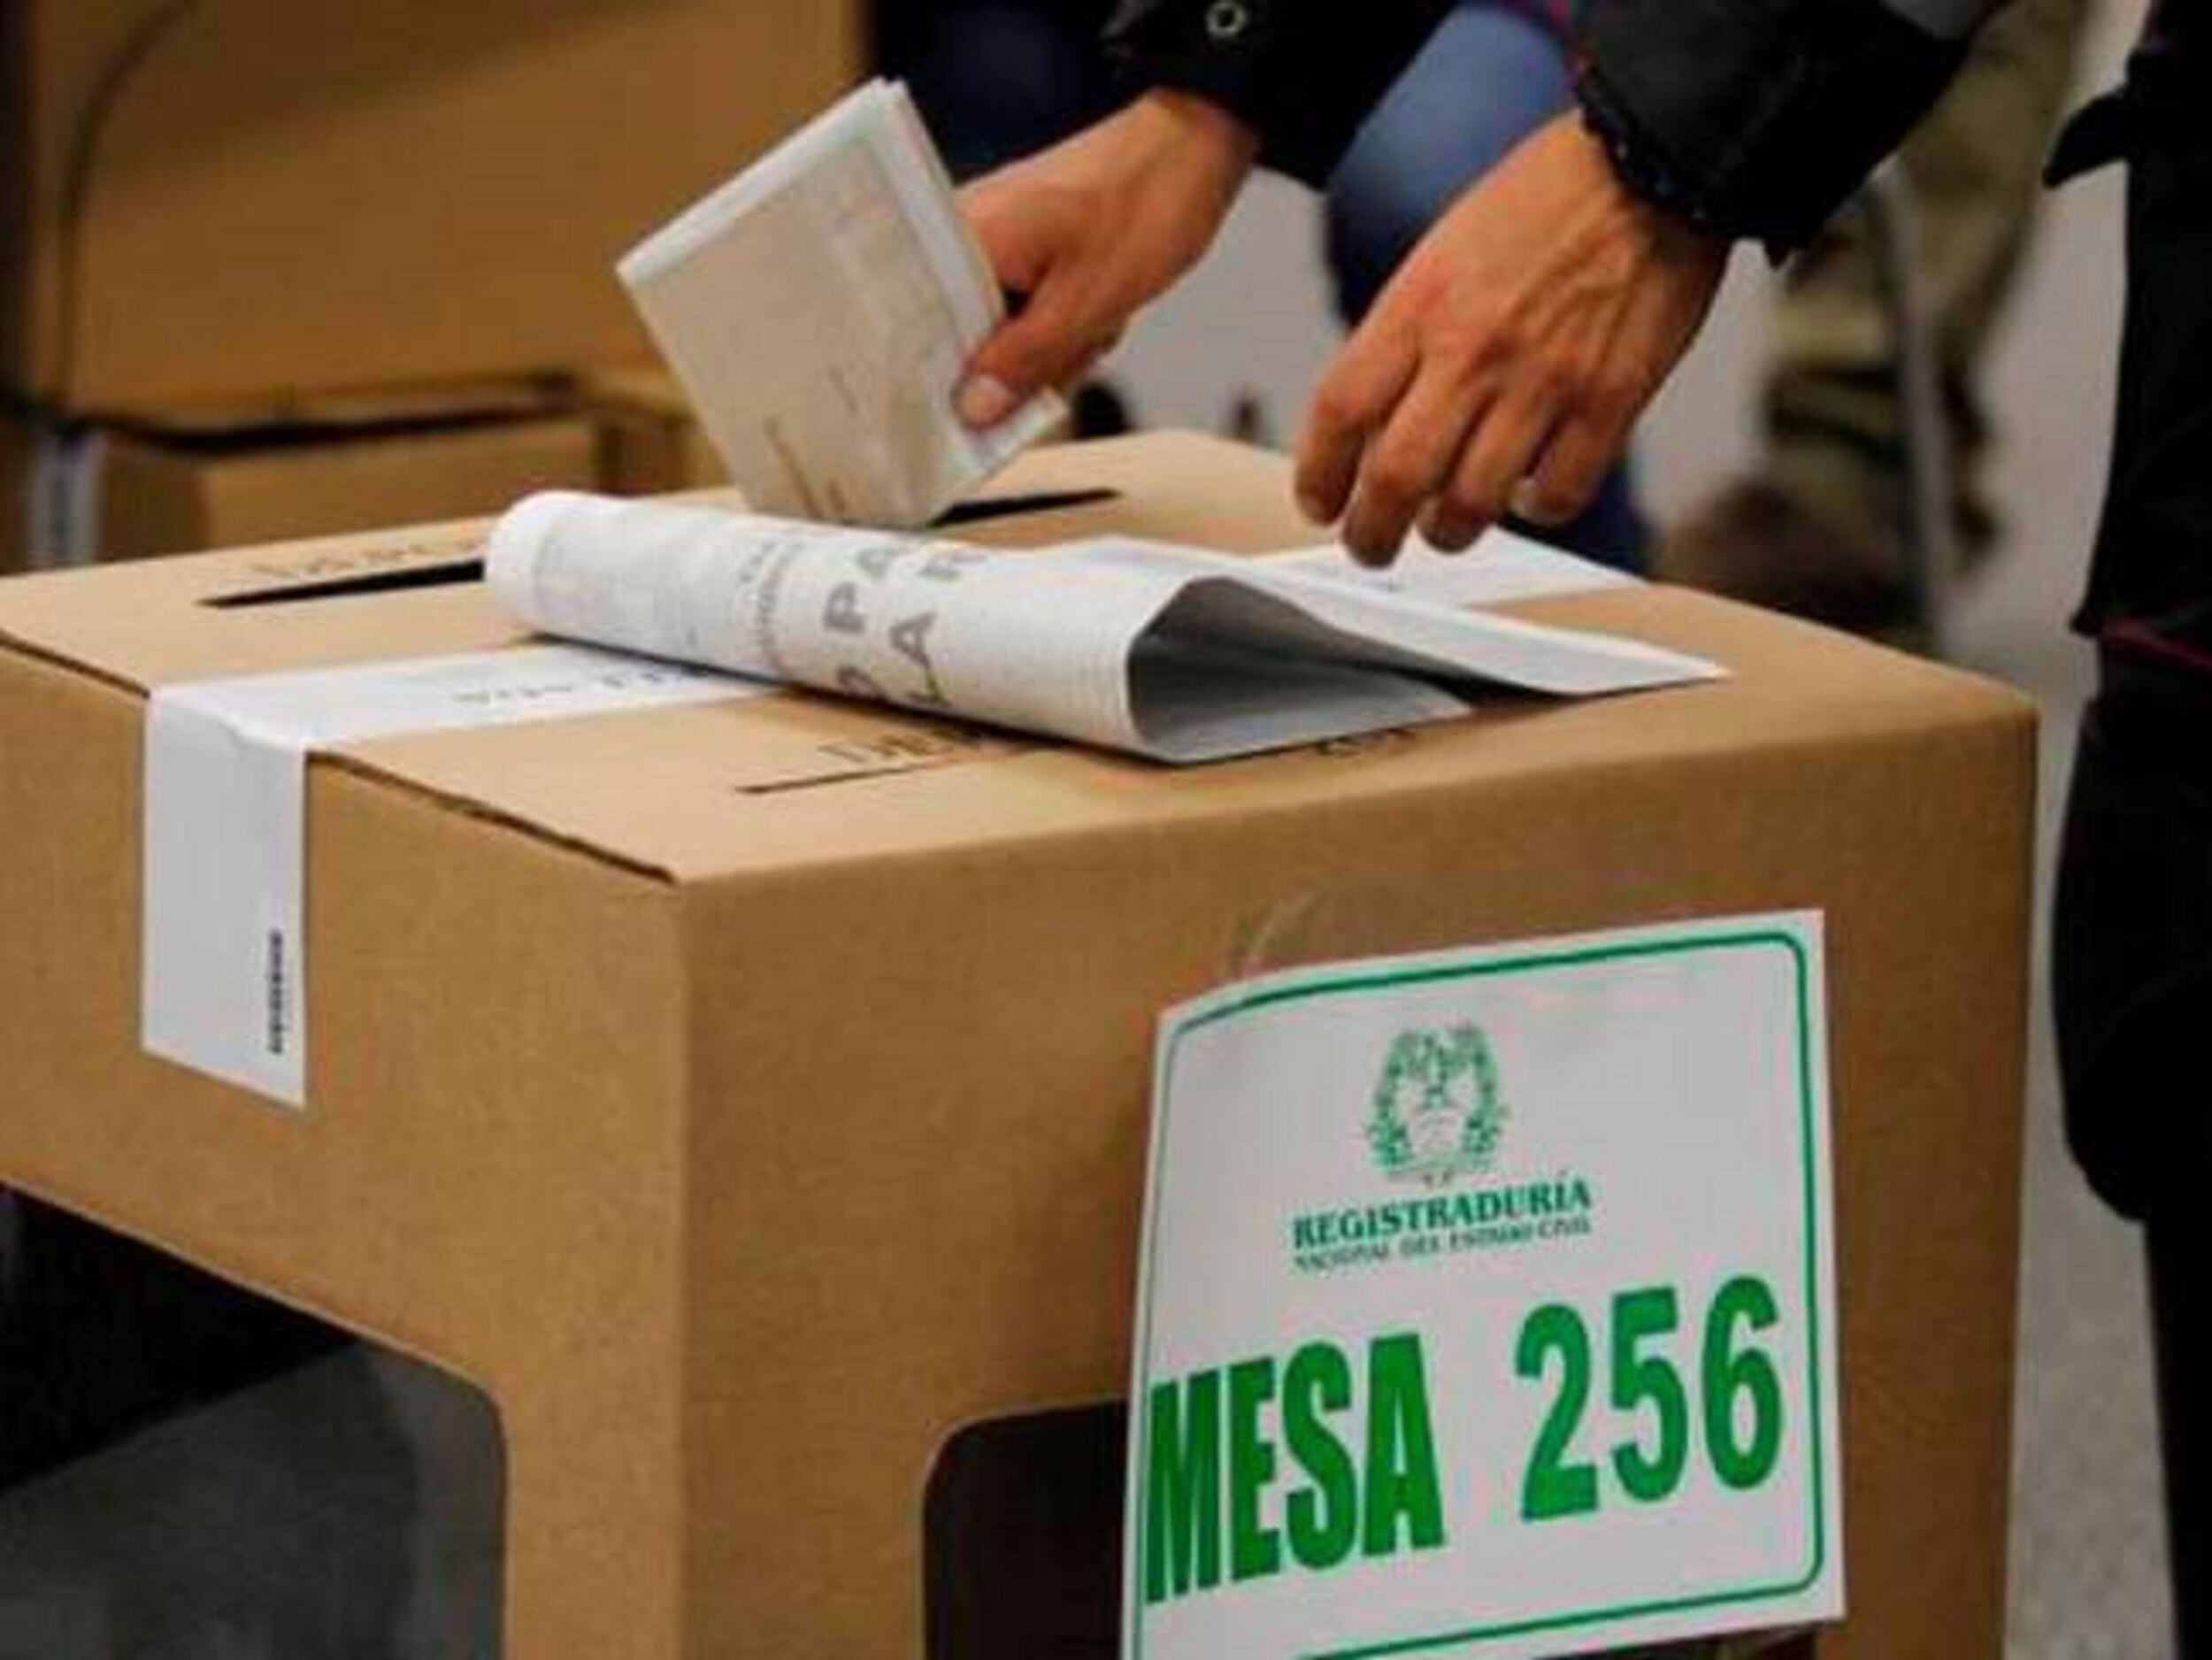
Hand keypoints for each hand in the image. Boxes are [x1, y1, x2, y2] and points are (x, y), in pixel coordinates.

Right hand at [956, 91, 1256, 427]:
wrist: (1193, 149)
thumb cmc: (1143, 206)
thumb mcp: (1086, 304)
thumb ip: (1023, 361)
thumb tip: (970, 411)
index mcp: (965, 237)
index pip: (917, 326)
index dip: (939, 381)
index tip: (968, 419)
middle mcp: (965, 234)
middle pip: (958, 337)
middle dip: (1021, 363)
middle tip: (1077, 345)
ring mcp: (993, 240)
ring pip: (1000, 332)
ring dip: (1053, 344)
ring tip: (1100, 317)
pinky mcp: (1021, 247)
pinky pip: (1025, 311)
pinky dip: (1063, 324)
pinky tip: (1099, 312)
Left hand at [1297, 113, 1729, 563]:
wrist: (1652, 159)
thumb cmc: (1544, 202)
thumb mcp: (1445, 252)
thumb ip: (1408, 336)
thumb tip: (1376, 424)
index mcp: (1421, 304)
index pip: (1341, 411)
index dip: (1319, 475)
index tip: (1319, 503)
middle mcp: (1473, 348)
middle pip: (1396, 478)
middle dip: (1371, 533)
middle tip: (1370, 547)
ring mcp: (1543, 379)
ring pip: (1472, 503)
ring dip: (1448, 533)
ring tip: (1445, 530)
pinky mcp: (1611, 400)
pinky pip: (1560, 494)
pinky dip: (1537, 509)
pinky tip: (1531, 495)